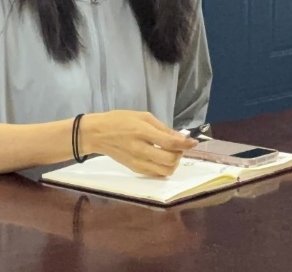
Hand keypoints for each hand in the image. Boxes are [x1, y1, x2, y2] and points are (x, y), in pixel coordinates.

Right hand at [80, 111, 197, 177]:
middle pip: (169, 160)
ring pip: (165, 170)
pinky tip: (162, 159)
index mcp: (142, 132)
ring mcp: (137, 162)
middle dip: (179, 154)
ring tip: (171, 154)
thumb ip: (162, 128)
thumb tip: (180, 138)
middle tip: (178, 147)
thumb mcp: (142, 116)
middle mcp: (141, 149)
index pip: (169, 143)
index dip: (185, 144)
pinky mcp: (135, 169)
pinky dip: (164, 169)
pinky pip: (156, 174)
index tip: (193, 142)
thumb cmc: (119, 120)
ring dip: (173, 163)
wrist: (98, 134)